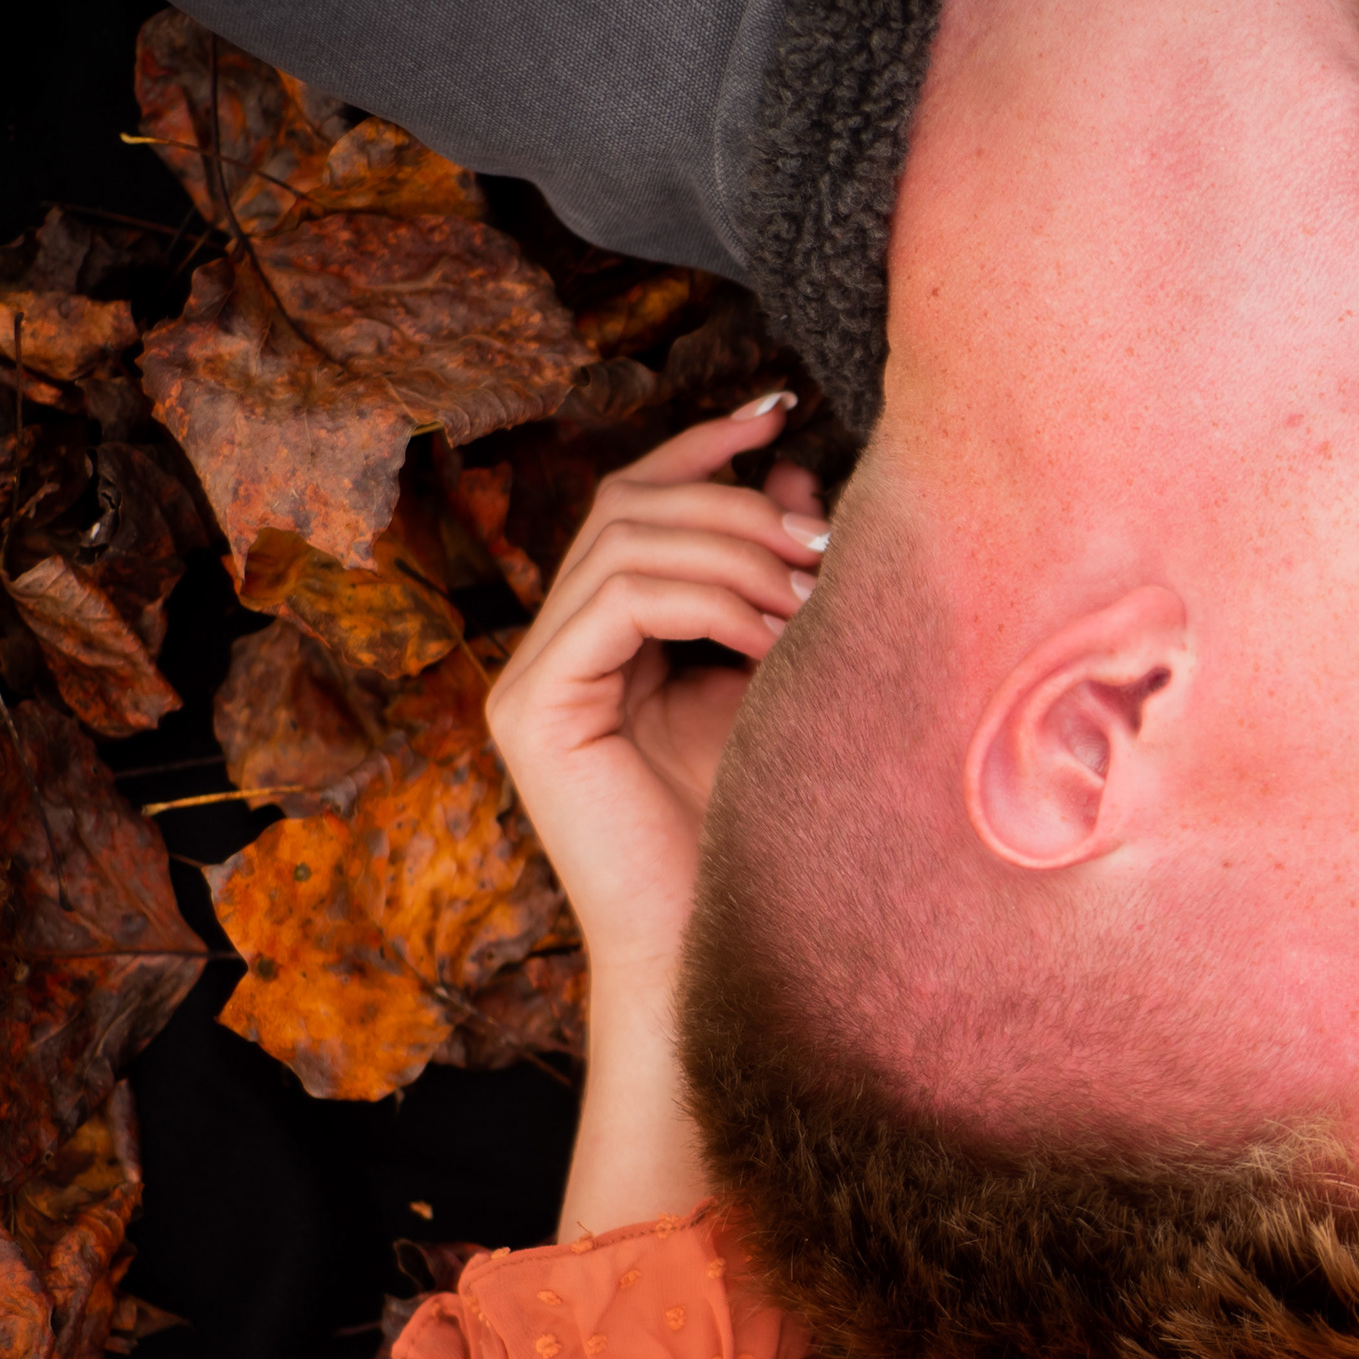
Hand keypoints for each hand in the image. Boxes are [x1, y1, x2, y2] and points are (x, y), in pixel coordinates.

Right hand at [486, 397, 827, 992]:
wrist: (733, 947)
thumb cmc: (768, 827)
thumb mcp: (782, 673)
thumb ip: (777, 578)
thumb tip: (798, 467)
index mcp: (604, 636)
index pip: (635, 498)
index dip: (702, 447)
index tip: (781, 411)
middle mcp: (553, 649)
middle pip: (628, 506)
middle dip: (739, 507)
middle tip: (828, 549)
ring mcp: (530, 679)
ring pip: (625, 542)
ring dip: (737, 553)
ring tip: (814, 601)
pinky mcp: (532, 712)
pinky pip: (617, 600)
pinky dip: (708, 599)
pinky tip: (772, 639)